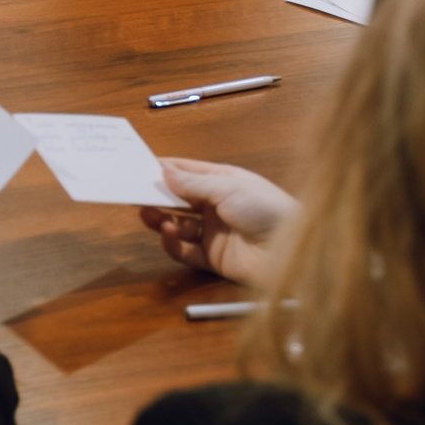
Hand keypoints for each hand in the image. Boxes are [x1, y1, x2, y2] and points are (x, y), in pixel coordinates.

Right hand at [139, 160, 298, 288]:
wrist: (292, 252)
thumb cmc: (266, 209)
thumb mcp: (227, 188)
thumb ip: (192, 183)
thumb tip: (163, 170)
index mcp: (224, 182)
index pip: (188, 172)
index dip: (165, 169)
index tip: (138, 166)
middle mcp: (217, 206)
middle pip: (179, 199)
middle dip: (157, 195)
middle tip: (133, 192)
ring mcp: (214, 233)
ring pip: (177, 224)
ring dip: (160, 218)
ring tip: (146, 213)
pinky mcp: (212, 258)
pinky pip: (184, 250)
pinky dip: (171, 242)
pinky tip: (166, 231)